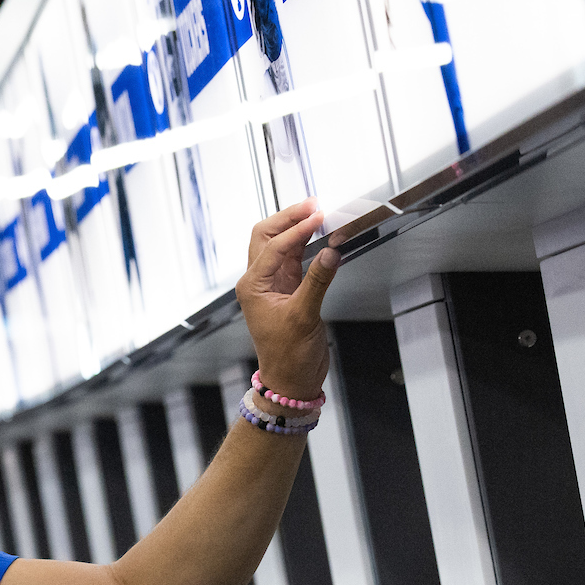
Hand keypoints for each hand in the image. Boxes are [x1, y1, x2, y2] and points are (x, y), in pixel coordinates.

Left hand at [236, 199, 337, 401]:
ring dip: (296, 228)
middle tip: (314, 205)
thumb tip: (331, 251)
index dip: (296, 229)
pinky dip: (306, 243)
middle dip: (288, 218)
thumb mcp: (304, 317)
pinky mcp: (288, 289)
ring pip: (280, 244)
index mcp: (252, 286)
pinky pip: (295, 258)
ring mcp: (273, 284)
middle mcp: (258, 281)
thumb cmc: (289, 355)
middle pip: (266, 236)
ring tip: (319, 213)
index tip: (319, 216)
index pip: (273, 246)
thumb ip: (317, 282)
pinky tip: (321, 234)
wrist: (291, 379)